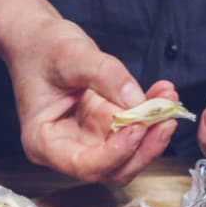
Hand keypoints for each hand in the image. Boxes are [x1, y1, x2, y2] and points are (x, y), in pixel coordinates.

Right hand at [5, 18, 178, 185]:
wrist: (37, 38)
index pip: (85, 165)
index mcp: (44, 142)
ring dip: (153, 133)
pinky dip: (151, 116)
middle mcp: (67, 149)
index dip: (116, 153)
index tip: (138, 127)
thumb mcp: (70, 54)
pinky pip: (134, 132)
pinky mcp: (105, 129)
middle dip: (143, 148)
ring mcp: (88, 141)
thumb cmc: (40, 47)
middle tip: (165, 119)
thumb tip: (135, 99)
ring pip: (128, 156)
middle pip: (112, 169)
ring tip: (168, 100)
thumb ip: (104, 75)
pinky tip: (162, 94)